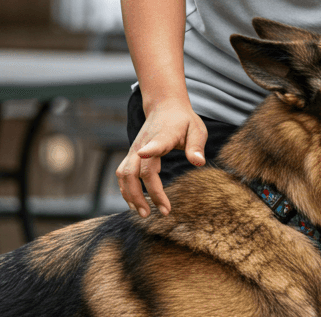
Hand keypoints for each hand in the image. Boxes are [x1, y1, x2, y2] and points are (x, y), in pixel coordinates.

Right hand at [116, 95, 206, 217]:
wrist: (164, 106)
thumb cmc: (183, 121)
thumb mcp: (196, 129)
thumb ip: (196, 146)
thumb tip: (198, 162)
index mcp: (163, 136)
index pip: (155, 144)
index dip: (149, 150)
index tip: (143, 154)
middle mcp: (144, 144)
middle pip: (137, 171)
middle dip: (144, 193)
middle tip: (159, 212)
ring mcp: (134, 150)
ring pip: (125, 174)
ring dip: (131, 195)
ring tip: (145, 213)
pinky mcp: (131, 155)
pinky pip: (122, 174)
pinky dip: (126, 190)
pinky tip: (135, 203)